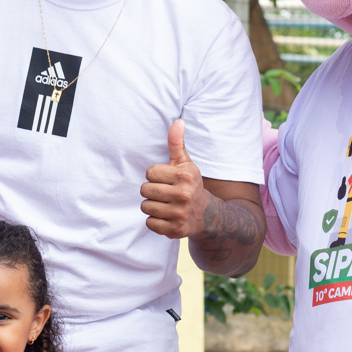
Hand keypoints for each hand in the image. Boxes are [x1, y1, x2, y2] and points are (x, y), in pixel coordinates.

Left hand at [142, 120, 207, 238]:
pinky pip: (150, 223)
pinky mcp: (175, 230)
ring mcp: (179, 214)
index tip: (167, 180)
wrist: (207, 215)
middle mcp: (183, 195)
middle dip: (152, 191)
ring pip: (145, 207)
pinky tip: (167, 216)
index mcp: (184, 176)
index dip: (155, 176)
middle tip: (165, 193)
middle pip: (144, 190)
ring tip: (165, 204)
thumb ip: (176, 143)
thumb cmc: (189, 184)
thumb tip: (178, 121)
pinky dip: (156, 221)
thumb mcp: (185, 163)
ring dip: (152, 206)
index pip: (149, 173)